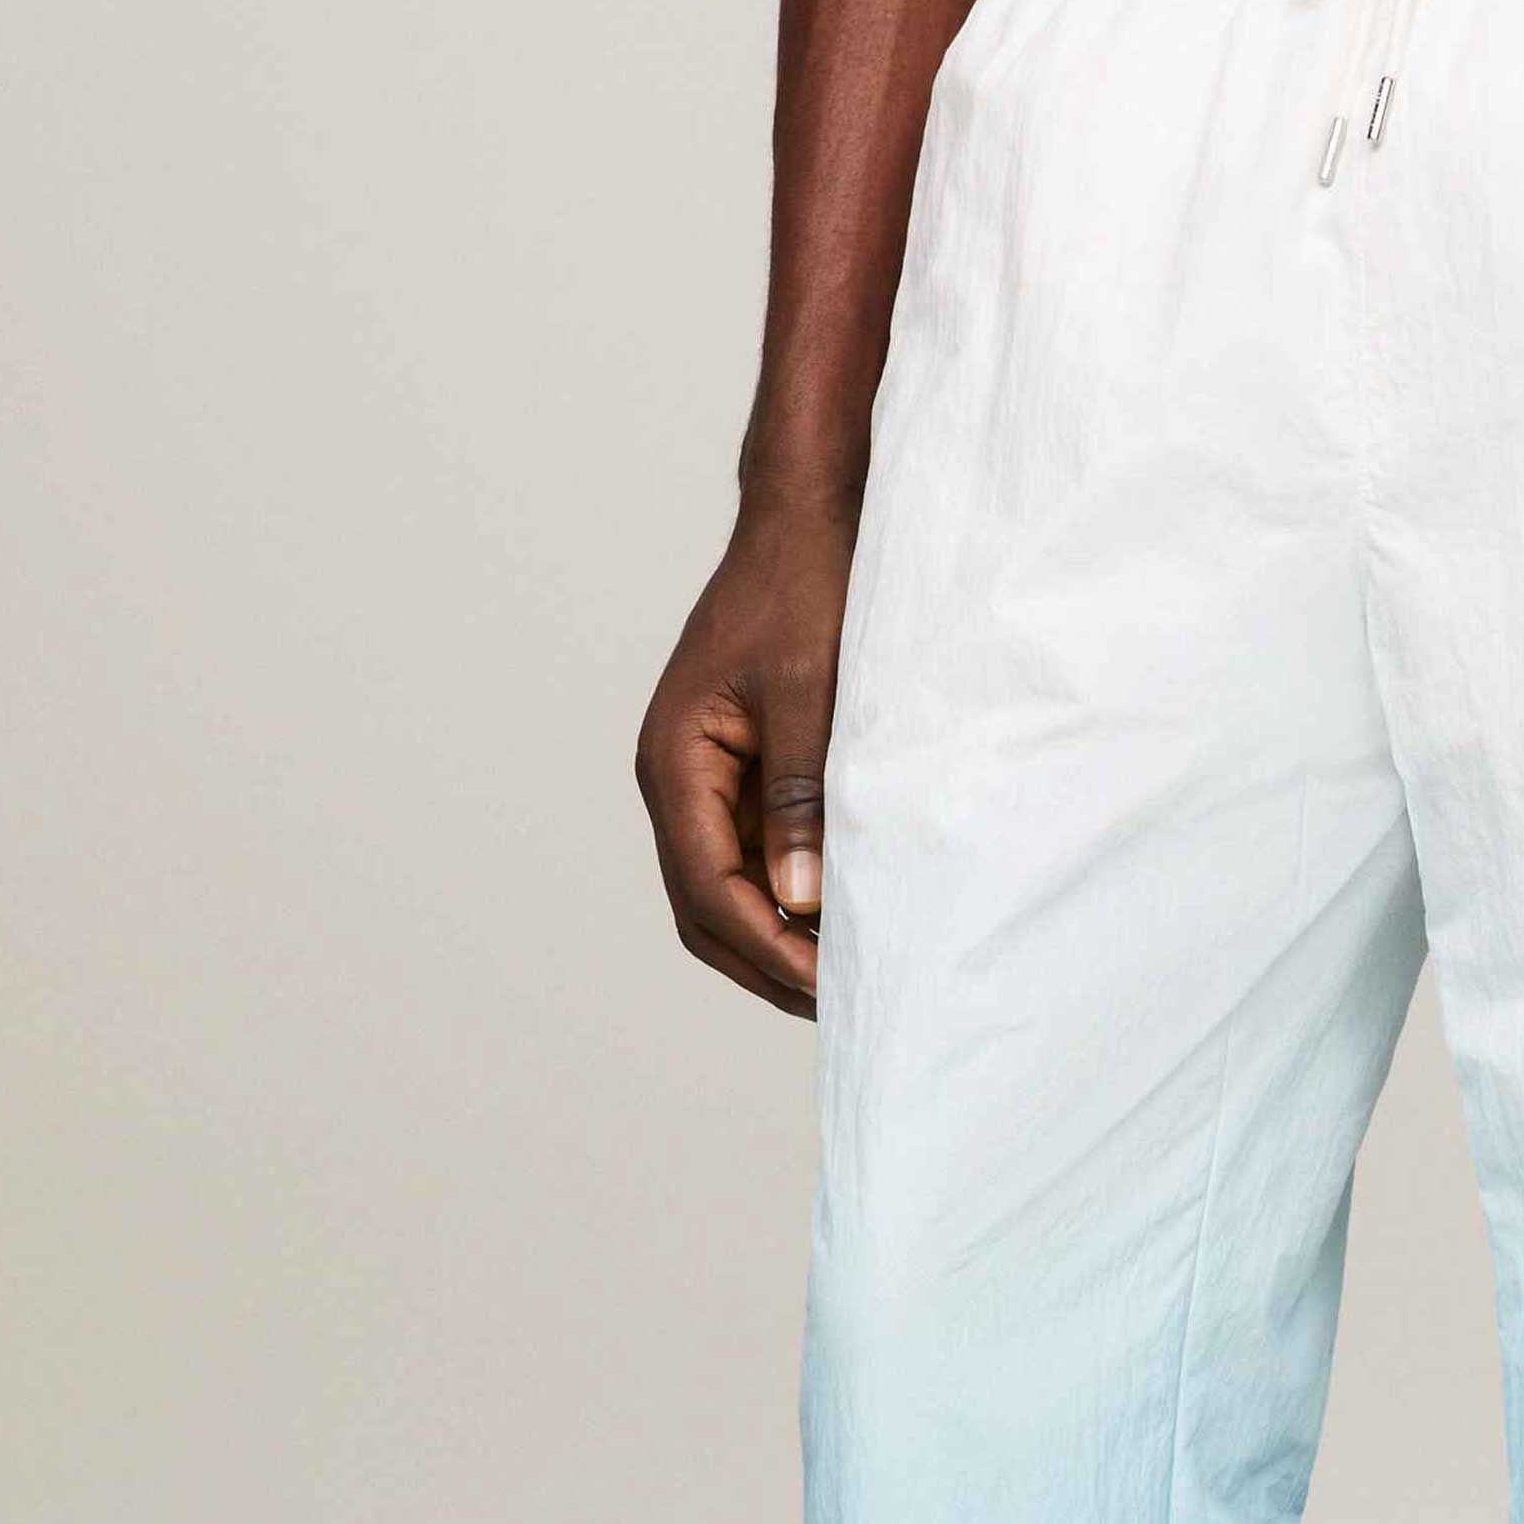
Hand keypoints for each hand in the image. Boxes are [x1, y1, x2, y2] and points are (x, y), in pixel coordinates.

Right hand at [636, 488, 858, 1018]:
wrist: (809, 521)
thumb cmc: (807, 589)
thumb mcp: (811, 694)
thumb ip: (801, 798)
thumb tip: (799, 901)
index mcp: (675, 762)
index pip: (708, 887)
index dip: (767, 946)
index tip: (827, 984)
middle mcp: (678, 783)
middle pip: (707, 911)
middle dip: (768, 964)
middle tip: (843, 1002)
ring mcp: (710, 786)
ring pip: (731, 896)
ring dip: (781, 942)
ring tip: (849, 976)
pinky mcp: (746, 780)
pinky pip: (760, 863)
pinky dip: (796, 903)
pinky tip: (848, 923)